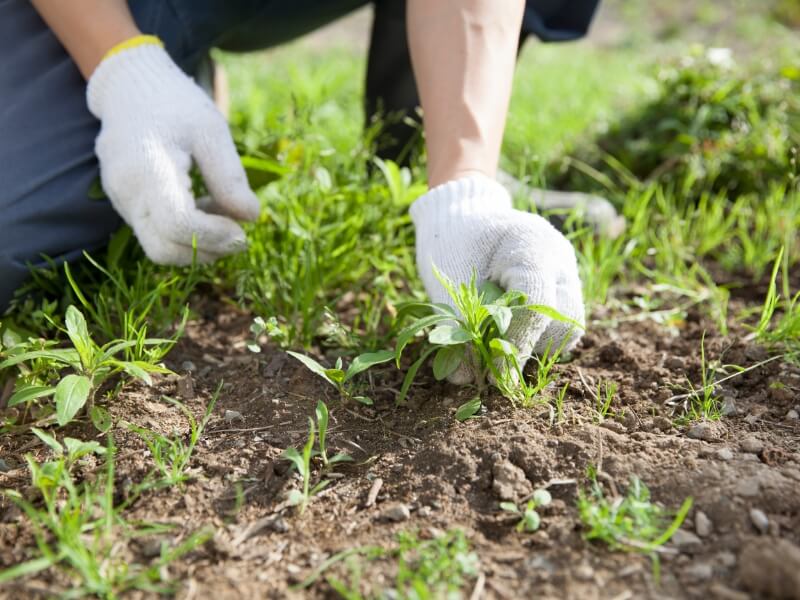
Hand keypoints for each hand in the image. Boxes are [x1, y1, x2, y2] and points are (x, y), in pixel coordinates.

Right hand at [87, 42, 258, 263]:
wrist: (130, 89)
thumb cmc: (175, 105)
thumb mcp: (212, 131)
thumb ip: (229, 177)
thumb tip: (250, 218)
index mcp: (149, 169)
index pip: (179, 225)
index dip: (215, 236)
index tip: (243, 231)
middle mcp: (127, 192)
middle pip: (164, 249)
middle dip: (206, 249)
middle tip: (238, 233)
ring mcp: (121, 201)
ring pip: (159, 247)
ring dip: (197, 243)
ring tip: (221, 211)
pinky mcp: (123, 205)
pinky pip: (154, 234)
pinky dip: (183, 233)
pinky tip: (202, 205)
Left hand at [410, 175, 584, 381]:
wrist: (463, 219)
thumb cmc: (451, 242)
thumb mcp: (447, 281)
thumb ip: (457, 327)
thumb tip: (463, 379)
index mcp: (533, 244)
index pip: (537, 303)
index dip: (516, 344)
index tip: (494, 376)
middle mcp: (559, 260)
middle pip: (565, 322)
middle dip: (530, 346)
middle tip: (492, 357)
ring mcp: (566, 274)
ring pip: (567, 329)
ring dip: (532, 346)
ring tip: (495, 342)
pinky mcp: (562, 290)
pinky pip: (558, 327)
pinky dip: (531, 339)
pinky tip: (504, 334)